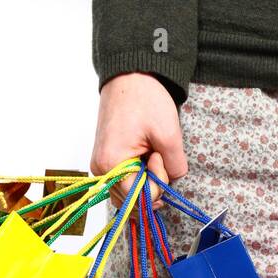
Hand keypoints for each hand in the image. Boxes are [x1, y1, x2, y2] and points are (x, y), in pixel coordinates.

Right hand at [90, 72, 186, 202]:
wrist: (130, 78)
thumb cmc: (145, 100)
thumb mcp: (169, 135)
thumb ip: (175, 167)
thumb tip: (171, 185)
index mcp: (112, 165)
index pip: (139, 198)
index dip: (158, 182)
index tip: (158, 155)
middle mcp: (101, 171)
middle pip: (134, 200)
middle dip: (152, 183)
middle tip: (155, 153)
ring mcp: (101, 168)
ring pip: (131, 194)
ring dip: (147, 180)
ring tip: (149, 153)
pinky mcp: (106, 164)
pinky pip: (126, 184)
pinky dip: (140, 176)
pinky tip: (144, 157)